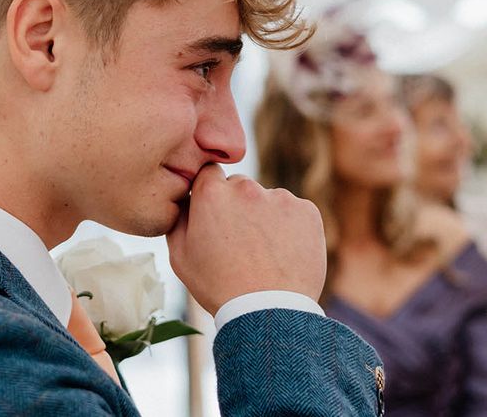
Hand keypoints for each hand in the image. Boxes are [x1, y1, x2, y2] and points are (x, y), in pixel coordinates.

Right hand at [166, 165, 325, 315]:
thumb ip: (179, 217)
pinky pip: (294, 211)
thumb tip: (185, 199)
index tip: (215, 214)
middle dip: (237, 205)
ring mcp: (279, 197)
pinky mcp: (307, 211)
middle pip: (239, 186)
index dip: (211, 193)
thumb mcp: (180, 256)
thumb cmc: (219, 287)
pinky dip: (290, 227)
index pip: (209, 173)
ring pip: (268, 199)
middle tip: (239, 240)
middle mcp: (246, 187)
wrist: (269, 314)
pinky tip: (283, 253)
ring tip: (263, 253)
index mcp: (211, 193)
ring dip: (264, 216)